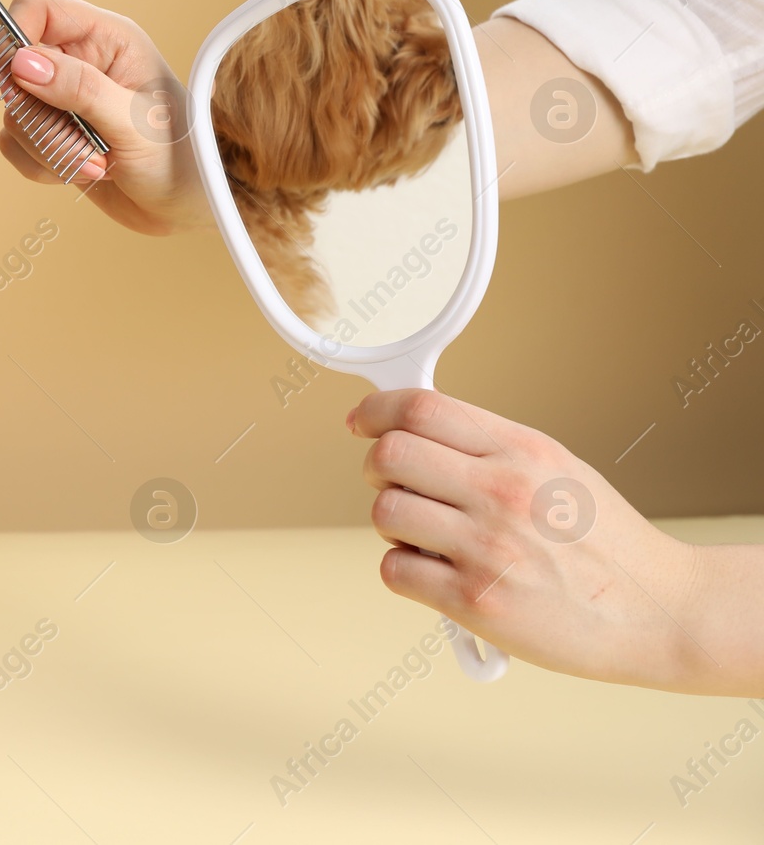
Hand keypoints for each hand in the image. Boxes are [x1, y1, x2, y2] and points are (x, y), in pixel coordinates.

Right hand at [0, 0, 211, 235]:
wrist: (188, 206)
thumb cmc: (180, 156)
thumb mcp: (132, 120)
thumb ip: (79, 88)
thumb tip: (21, 63)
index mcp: (106, 39)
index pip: (38, 10)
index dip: (16, 38)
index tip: (18, 82)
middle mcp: (80, 63)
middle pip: (16, 71)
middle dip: (44, 118)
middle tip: (86, 143)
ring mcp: (63, 100)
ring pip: (15, 114)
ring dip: (51, 149)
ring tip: (99, 164)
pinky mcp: (53, 135)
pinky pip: (16, 145)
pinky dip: (44, 167)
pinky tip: (85, 173)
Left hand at [349, 389, 761, 694]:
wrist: (659, 611)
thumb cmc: (606, 543)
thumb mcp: (557, 469)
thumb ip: (490, 448)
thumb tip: (416, 430)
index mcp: (522, 450)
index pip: (421, 408)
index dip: (376, 411)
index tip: (360, 422)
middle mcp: (502, 491)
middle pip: (389, 455)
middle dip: (378, 470)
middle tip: (398, 486)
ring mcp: (486, 547)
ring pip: (384, 512)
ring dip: (392, 524)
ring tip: (428, 536)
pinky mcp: (474, 600)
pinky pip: (395, 570)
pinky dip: (405, 571)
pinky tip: (438, 574)